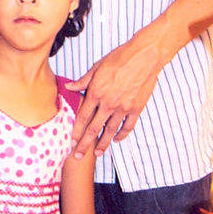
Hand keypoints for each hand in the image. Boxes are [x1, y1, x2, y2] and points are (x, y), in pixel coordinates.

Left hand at [66, 32, 162, 158]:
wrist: (144, 57)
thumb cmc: (119, 58)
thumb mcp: (97, 67)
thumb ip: (83, 81)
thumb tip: (68, 86)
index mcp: (96, 92)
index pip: (83, 117)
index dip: (76, 131)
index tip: (71, 141)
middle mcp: (108, 103)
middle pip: (94, 128)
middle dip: (85, 144)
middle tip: (78, 156)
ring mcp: (123, 107)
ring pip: (110, 131)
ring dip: (103, 144)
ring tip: (97, 153)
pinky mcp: (136, 109)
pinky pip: (128, 127)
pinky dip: (122, 135)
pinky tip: (116, 140)